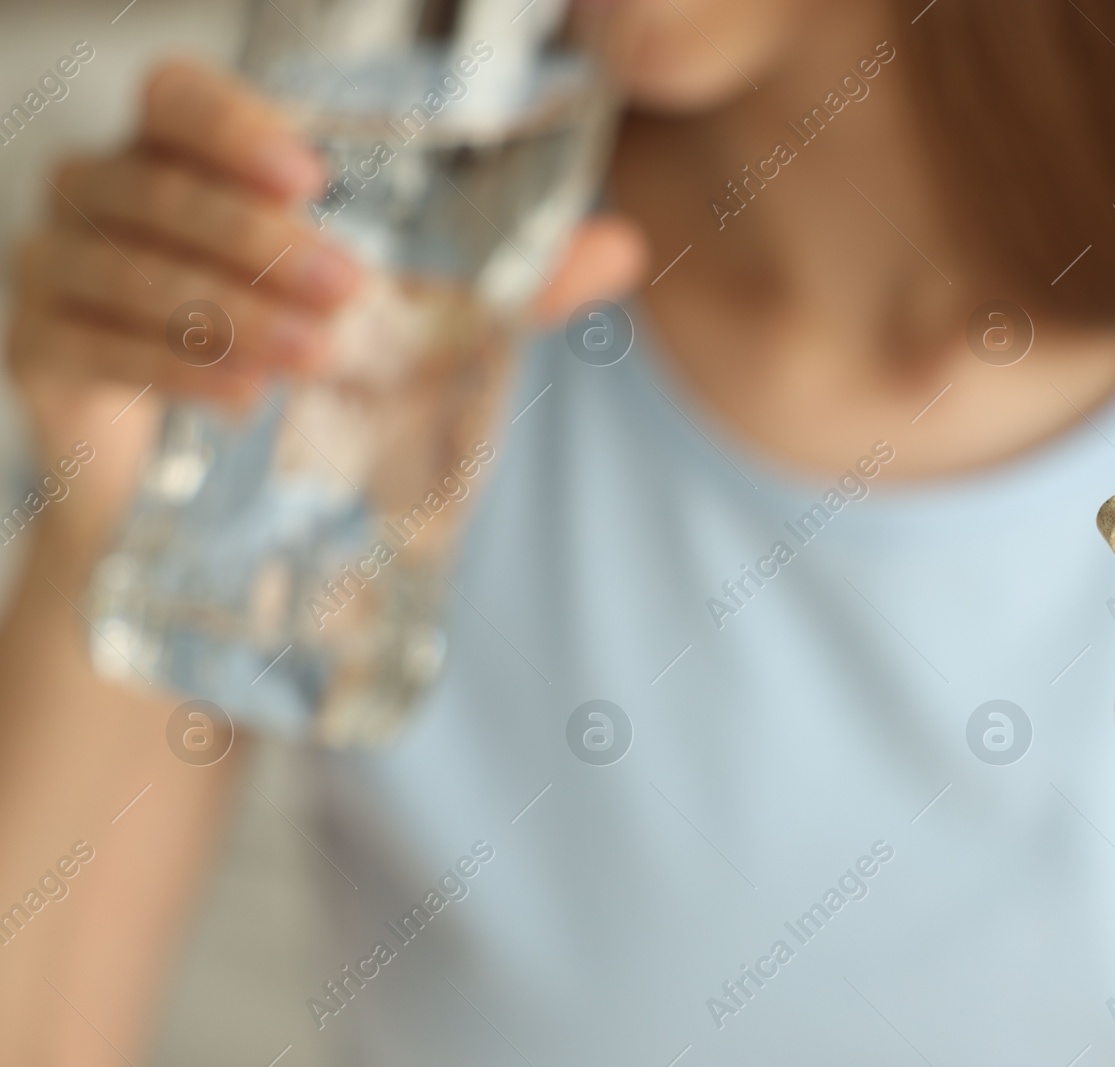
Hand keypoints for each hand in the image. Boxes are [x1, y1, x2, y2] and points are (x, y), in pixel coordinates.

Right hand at [5, 58, 643, 557]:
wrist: (219, 489)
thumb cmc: (318, 370)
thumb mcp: (423, 320)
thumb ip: (514, 282)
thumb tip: (622, 247)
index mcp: (194, 162)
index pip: (178, 99)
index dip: (230, 121)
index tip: (307, 172)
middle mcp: (112, 198)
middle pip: (150, 181)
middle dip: (252, 235)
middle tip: (346, 292)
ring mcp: (61, 271)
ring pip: (119, 263)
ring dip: (221, 306)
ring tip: (311, 358)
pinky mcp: (42, 354)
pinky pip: (85, 345)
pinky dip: (167, 365)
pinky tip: (238, 397)